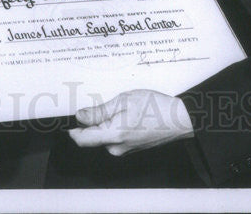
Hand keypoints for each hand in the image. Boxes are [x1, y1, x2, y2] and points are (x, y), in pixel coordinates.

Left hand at [68, 89, 194, 155]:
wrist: (179, 119)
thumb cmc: (155, 108)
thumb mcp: (123, 100)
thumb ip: (99, 111)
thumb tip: (80, 116)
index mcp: (113, 136)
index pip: (82, 139)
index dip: (72, 128)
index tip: (70, 117)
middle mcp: (116, 147)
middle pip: (92, 136)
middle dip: (92, 121)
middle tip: (101, 103)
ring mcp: (124, 150)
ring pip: (103, 136)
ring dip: (104, 122)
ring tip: (119, 106)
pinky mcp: (131, 148)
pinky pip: (114, 138)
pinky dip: (114, 126)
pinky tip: (126, 114)